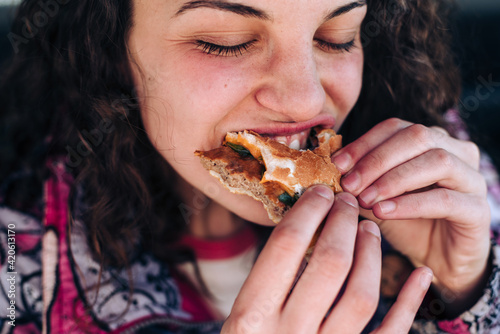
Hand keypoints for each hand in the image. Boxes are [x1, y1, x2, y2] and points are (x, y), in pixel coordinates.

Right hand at [222, 187, 432, 333]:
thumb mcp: (243, 318)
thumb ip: (268, 280)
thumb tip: (304, 225)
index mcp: (251, 317)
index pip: (285, 246)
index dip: (307, 211)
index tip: (320, 192)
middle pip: (329, 263)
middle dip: (342, 223)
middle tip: (347, 203)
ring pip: (361, 294)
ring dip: (370, 253)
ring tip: (369, 229)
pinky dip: (409, 303)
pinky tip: (420, 275)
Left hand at [332, 118, 490, 313]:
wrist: (437, 260)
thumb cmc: (405, 222)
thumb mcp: (376, 195)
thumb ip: (360, 178)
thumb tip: (329, 167)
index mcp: (431, 141)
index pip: (396, 127)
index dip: (365, 143)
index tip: (337, 164)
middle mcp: (457, 152)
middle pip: (417, 137)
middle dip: (377, 159)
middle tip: (349, 183)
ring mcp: (472, 179)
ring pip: (436, 161)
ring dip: (393, 179)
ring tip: (364, 198)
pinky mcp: (478, 210)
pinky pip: (445, 199)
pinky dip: (410, 203)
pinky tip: (383, 211)